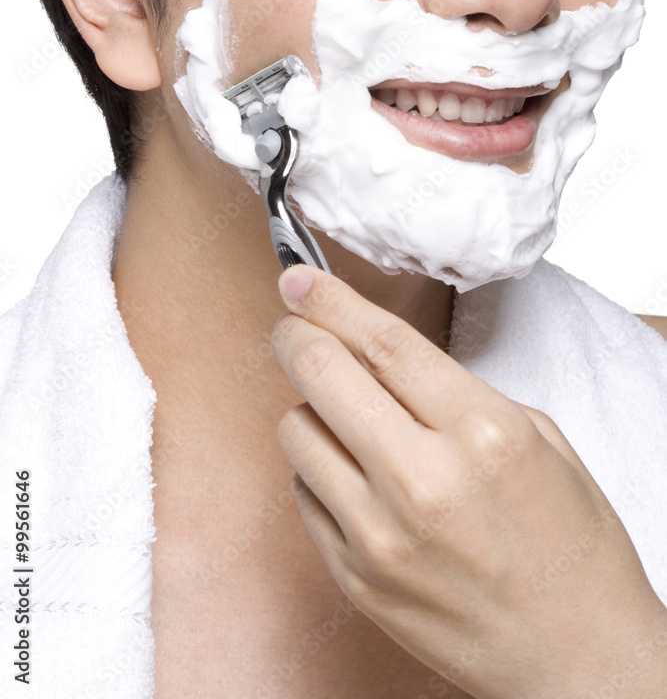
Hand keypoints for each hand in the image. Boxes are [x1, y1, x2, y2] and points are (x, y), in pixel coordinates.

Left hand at [272, 267, 666, 698]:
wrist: (578, 661)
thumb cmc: (570, 547)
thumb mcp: (539, 439)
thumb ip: (454, 392)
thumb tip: (375, 352)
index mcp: (482, 433)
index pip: (382, 340)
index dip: (329, 298)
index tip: (298, 277)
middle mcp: (423, 482)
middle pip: (322, 374)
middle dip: (296, 335)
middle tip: (294, 326)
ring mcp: (380, 536)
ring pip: (296, 430)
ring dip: (310, 406)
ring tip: (345, 415)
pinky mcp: (353, 578)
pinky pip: (303, 492)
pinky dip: (318, 468)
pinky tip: (355, 474)